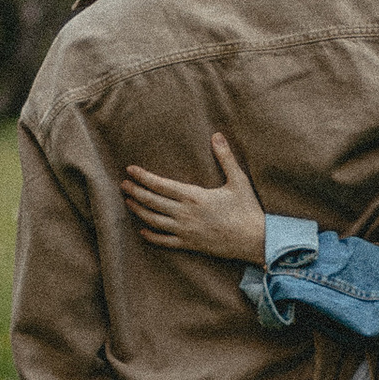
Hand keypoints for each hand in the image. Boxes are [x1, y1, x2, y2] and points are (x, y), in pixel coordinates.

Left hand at [122, 131, 266, 263]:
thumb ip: (225, 157)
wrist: (255, 240)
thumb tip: (217, 135)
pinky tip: (142, 230)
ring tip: (128, 202)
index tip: (130, 170)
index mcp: (194, 196)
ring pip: (153, 220)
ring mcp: (185, 231)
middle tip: (123, 184)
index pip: (160, 184)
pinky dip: (150, 236)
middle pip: (151, 201)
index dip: (143, 177)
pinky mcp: (189, 244)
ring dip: (138, 210)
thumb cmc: (247, 209)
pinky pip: (164, 241)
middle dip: (135, 192)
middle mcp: (184, 214)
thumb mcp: (238, 180)